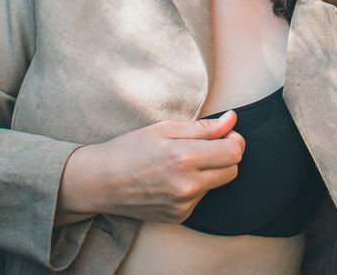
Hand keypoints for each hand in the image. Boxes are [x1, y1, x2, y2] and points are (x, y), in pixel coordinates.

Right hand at [55, 111, 245, 224]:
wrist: (101, 182)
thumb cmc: (130, 148)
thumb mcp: (165, 128)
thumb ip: (204, 127)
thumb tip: (232, 119)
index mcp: (185, 158)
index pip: (234, 152)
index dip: (235, 139)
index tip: (226, 133)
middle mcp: (188, 186)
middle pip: (232, 170)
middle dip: (227, 155)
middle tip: (208, 145)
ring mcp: (184, 205)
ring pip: (217, 184)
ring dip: (210, 172)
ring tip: (182, 162)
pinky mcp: (179, 216)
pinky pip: (201, 198)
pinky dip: (195, 187)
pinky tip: (173, 178)